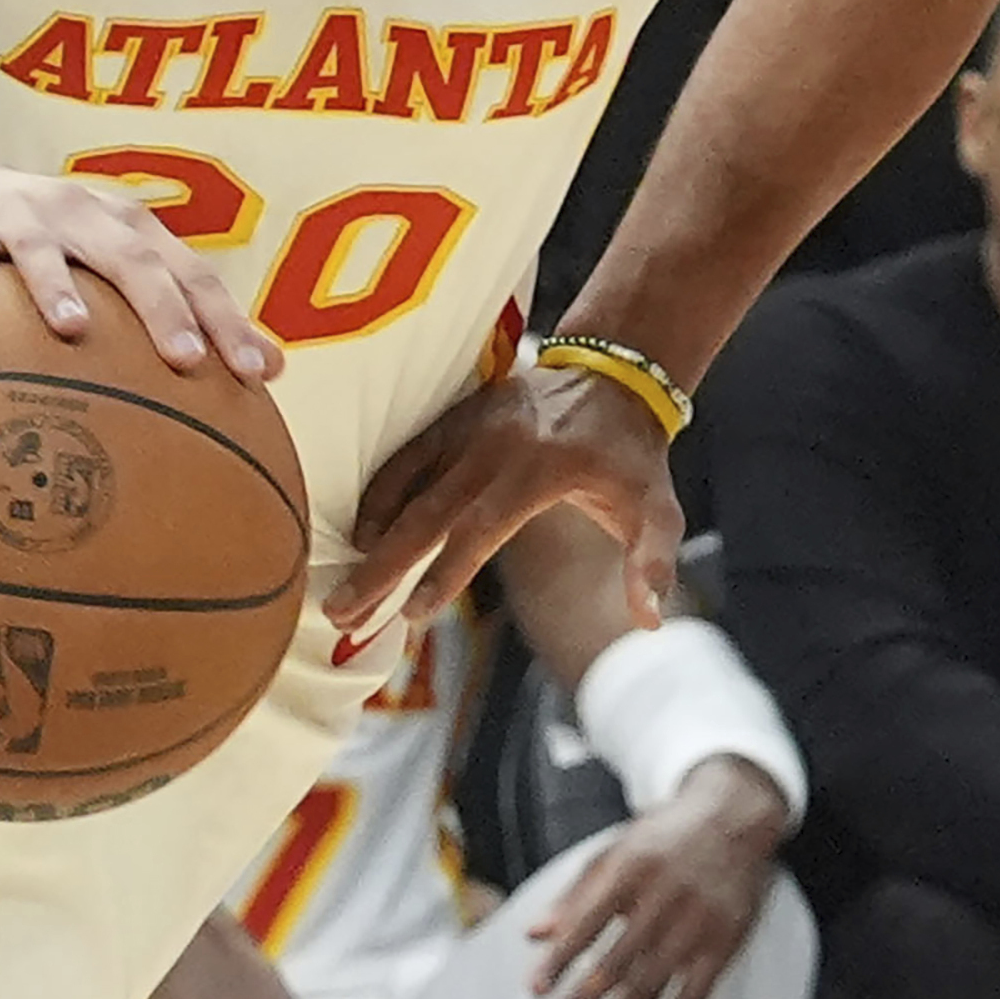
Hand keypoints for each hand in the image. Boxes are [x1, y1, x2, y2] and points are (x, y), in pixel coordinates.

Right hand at [0, 156, 277, 381]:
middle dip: (159, 306)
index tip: (252, 374)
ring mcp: (12, 215)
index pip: (188, 272)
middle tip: (183, 360)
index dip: (223, 320)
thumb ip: (187, 311)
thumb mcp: (119, 265)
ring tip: (71, 330)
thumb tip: (273, 370)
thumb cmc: (54, 246)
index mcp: (127, 225)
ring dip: (55, 285)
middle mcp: (77, 212)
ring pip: (39, 249)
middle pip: (128, 257)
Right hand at [337, 361, 681, 647]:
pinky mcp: (452, 418)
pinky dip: (378, 494)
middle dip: (383, 567)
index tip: (413, 615)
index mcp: (539, 469)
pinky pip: (404, 457)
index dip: (446, 572)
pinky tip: (359, 534)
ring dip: (370, 535)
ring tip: (341, 586)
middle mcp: (493, 446)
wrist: (611, 375)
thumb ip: (651, 564)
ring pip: (405, 485)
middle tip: (343, 612)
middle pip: (427, 513)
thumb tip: (648, 623)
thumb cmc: (631, 456)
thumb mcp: (657, 508)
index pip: (481, 528)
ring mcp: (466, 428)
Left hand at [526, 760, 789, 998]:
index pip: (587, 923)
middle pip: (616, 963)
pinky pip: (696, 995)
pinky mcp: (726, 943)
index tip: (535, 990)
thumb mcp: (616, 851)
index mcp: (632, 869)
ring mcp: (699, 924)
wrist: (734, 818)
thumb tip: (532, 935)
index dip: (559, 959)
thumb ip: (575, 894)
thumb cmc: (664, 838)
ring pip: (651, 986)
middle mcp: (666, 897)